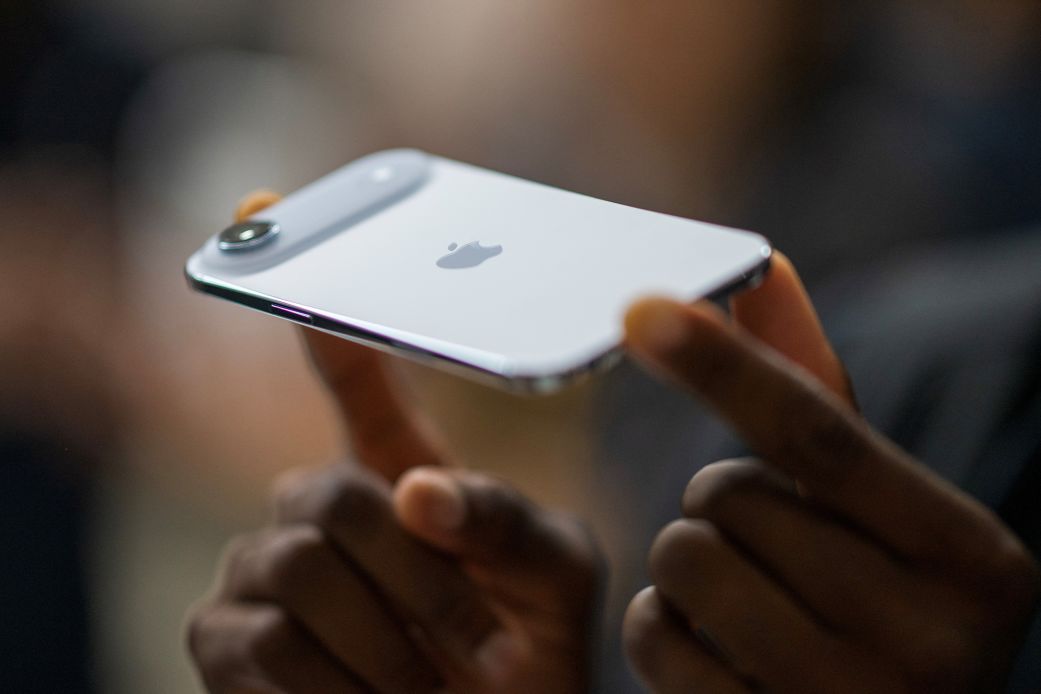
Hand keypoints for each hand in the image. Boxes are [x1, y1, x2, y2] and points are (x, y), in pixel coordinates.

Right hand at [187, 192, 600, 692]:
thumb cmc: (530, 650)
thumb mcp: (554, 574)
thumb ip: (507, 518)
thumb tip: (416, 495)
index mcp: (398, 472)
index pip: (353, 381)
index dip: (318, 310)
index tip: (264, 204)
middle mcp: (317, 506)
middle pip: (334, 493)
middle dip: (419, 581)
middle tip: (481, 647)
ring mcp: (261, 568)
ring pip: (300, 566)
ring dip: (389, 643)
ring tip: (430, 684)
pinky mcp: (224, 639)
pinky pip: (262, 642)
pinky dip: (337, 688)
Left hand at [621, 255, 1040, 692]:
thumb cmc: (873, 609)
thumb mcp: (875, 515)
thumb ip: (819, 395)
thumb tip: (767, 266)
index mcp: (974, 559)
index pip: (820, 436)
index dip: (722, 364)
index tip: (641, 308)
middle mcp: (931, 640)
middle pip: (727, 495)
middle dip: (718, 504)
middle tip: (772, 554)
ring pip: (680, 556)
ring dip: (685, 568)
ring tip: (747, 607)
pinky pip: (651, 634)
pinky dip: (662, 631)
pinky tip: (720, 659)